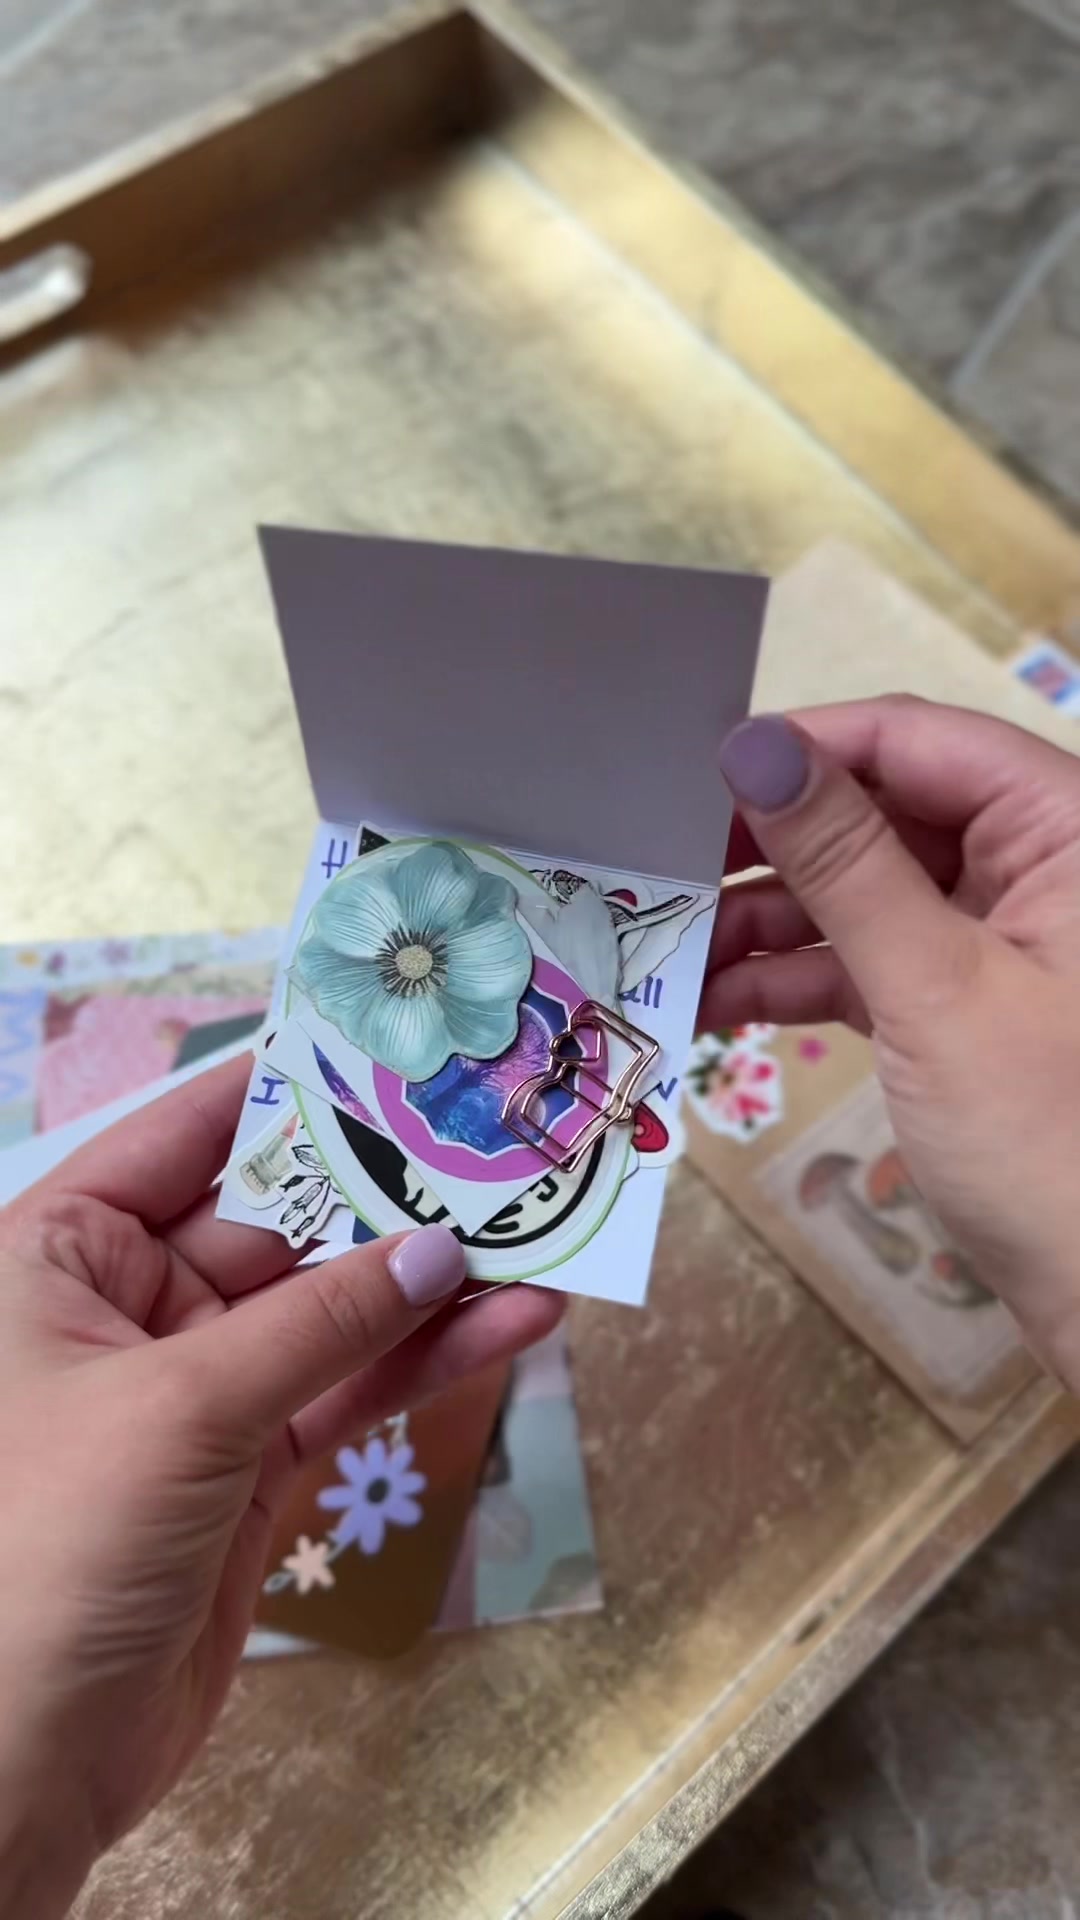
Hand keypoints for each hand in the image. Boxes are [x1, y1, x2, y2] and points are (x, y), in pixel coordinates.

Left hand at [0, 1056, 560, 1917]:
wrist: (19, 1766)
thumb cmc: (46, 1548)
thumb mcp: (182, 1408)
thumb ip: (320, 1323)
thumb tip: (441, 1248)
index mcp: (62, 1252)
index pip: (185, 1134)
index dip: (288, 1089)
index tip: (393, 1049)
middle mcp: (126, 1303)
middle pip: (278, 1219)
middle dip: (388, 1193)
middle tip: (503, 1145)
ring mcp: (196, 1386)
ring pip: (331, 1310)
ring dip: (432, 1283)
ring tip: (543, 1234)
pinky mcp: (250, 1465)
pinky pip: (350, 1390)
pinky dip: (427, 1364)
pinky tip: (514, 1327)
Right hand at [706, 697, 1079, 1387]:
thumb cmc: (1050, 1141)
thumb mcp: (935, 988)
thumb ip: (845, 859)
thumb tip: (755, 747)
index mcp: (1066, 828)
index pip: (919, 740)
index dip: (806, 747)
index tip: (690, 771)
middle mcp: (1039, 866)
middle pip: (883, 811)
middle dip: (771, 843)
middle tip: (658, 868)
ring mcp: (1000, 938)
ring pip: (865, 890)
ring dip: (769, 919)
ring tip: (670, 951)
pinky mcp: (966, 1004)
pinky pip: (869, 960)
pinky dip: (798, 978)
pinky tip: (714, 1001)